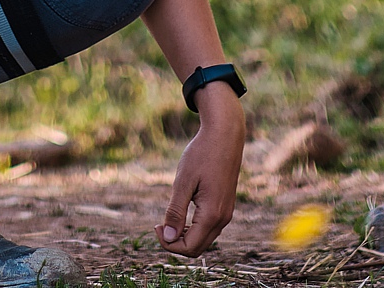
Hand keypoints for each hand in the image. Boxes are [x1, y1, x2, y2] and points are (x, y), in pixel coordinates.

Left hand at [156, 86, 244, 256]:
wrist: (225, 134)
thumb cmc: (202, 154)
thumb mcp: (183, 181)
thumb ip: (175, 211)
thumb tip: (167, 238)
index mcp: (212, 215)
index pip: (189, 247)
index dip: (168, 244)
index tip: (155, 226)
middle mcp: (223, 219)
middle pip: (197, 248)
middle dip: (176, 243)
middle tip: (160, 226)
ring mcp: (227, 213)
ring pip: (204, 240)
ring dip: (185, 237)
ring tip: (169, 220)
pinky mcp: (226, 206)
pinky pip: (210, 229)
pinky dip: (194, 229)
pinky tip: (183, 214)